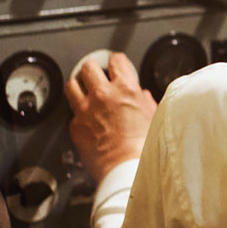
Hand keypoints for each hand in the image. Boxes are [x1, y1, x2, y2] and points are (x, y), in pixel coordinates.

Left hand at [64, 53, 157, 184]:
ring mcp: (85, 109)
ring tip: (82, 89)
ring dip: (78, 85)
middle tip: (95, 73)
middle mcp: (103, 95)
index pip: (116, 61)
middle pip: (88, 67)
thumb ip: (145, 101)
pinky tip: (85, 118)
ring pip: (72, 85)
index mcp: (126, 88)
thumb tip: (142, 97)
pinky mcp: (75, 126)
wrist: (126, 167)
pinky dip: (78, 114)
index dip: (116, 61)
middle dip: (92, 68)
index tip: (115, 63)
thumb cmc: (144, 145)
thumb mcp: (154, 116)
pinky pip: (72, 113)